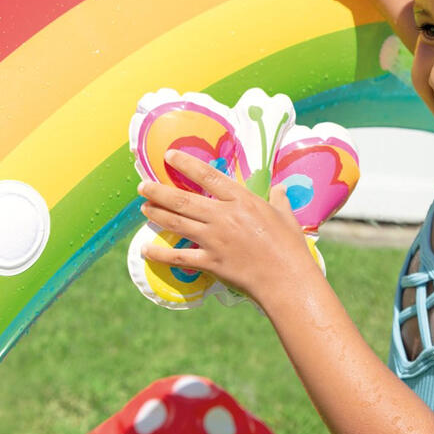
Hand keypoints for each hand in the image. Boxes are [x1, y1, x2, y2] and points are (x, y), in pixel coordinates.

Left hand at [138, 150, 315, 303]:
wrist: (286, 278)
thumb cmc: (290, 245)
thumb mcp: (286, 216)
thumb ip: (279, 199)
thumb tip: (279, 188)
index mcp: (242, 200)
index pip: (208, 176)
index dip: (186, 164)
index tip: (169, 156)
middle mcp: (223, 216)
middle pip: (183, 199)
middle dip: (159, 191)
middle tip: (143, 186)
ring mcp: (214, 239)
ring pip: (177, 223)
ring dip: (157, 214)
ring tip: (144, 207)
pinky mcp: (210, 262)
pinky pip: (179, 256)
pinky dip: (160, 253)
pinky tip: (146, 249)